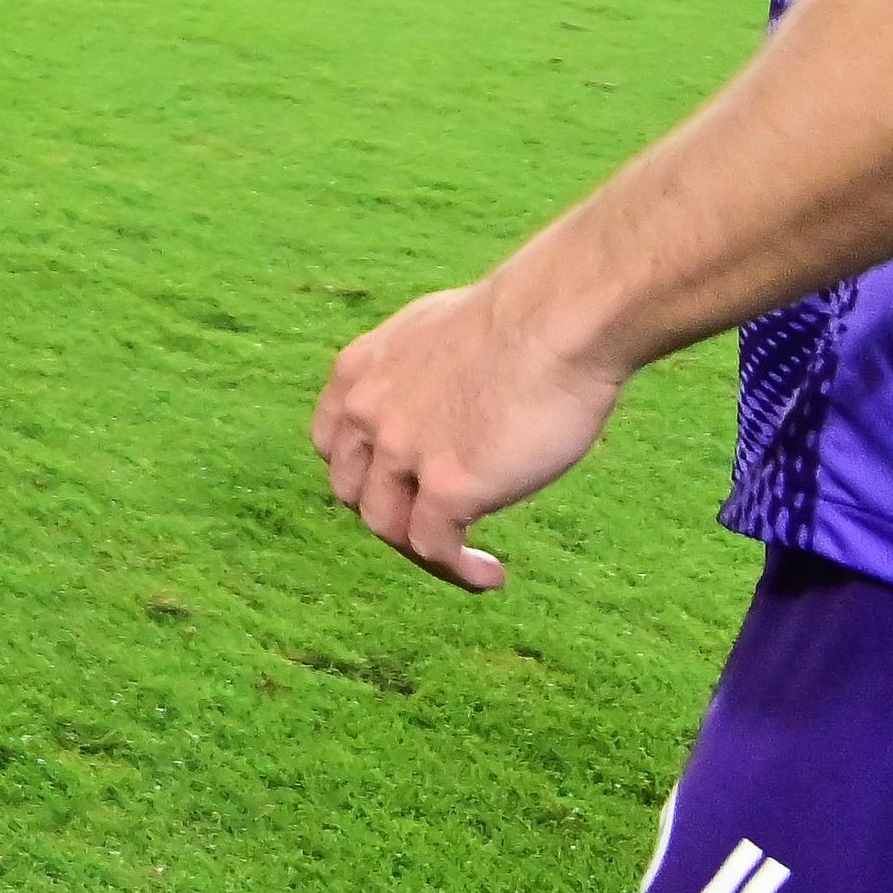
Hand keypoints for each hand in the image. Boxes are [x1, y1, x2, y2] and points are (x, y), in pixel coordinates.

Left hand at [307, 277, 629, 592]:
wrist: (559, 317)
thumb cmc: (525, 319)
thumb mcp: (438, 334)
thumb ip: (419, 374)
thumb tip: (439, 400)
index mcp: (359, 371)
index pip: (333, 445)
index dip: (363, 475)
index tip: (403, 490)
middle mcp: (367, 411)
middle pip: (355, 491)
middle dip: (395, 514)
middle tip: (443, 527)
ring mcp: (401, 451)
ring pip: (389, 527)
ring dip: (426, 553)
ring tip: (472, 562)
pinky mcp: (446, 486)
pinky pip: (436, 550)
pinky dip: (460, 572)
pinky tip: (492, 575)